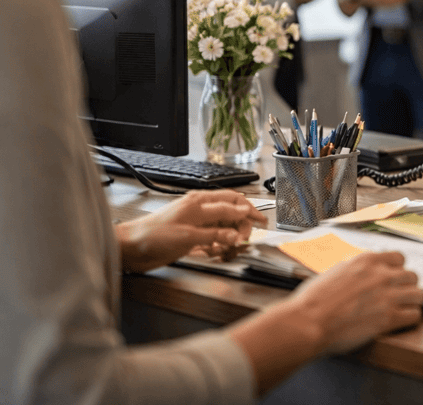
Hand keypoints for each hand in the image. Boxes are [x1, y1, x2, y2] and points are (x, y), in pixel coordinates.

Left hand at [116, 190, 267, 272]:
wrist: (131, 248)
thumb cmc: (152, 235)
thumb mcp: (188, 235)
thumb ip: (216, 233)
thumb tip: (237, 231)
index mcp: (200, 202)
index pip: (233, 203)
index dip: (249, 212)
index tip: (261, 222)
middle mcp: (200, 210)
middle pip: (231, 212)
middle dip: (241, 225)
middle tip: (244, 239)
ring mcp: (195, 222)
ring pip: (223, 225)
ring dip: (229, 236)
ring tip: (229, 247)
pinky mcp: (191, 235)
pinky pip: (213, 236)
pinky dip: (218, 243)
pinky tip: (216, 251)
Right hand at [294, 251, 422, 353]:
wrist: (308, 322)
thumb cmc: (313, 300)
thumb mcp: (335, 271)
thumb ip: (355, 269)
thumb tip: (362, 272)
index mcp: (367, 261)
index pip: (399, 258)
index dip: (398, 269)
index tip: (395, 278)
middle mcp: (381, 275)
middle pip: (412, 276)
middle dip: (407, 286)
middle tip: (400, 295)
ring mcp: (387, 296)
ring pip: (418, 295)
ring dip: (412, 302)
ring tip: (404, 309)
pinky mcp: (388, 319)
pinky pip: (414, 315)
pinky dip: (410, 318)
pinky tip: (402, 321)